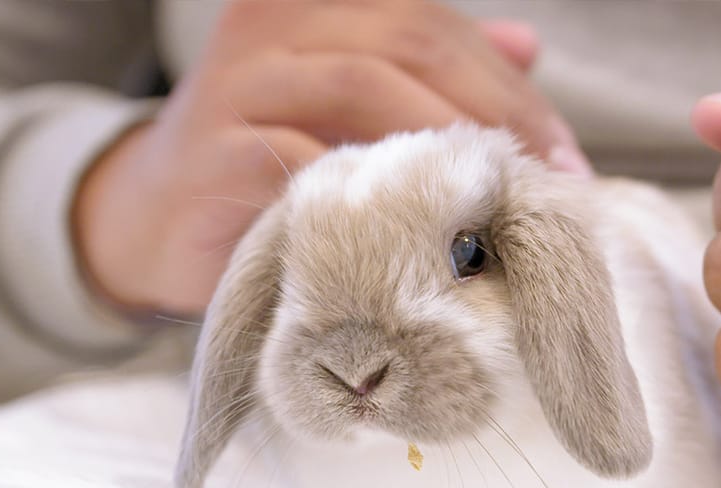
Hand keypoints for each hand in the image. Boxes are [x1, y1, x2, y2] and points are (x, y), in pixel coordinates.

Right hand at [74, 0, 585, 315]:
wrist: (155, 218)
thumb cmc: (275, 159)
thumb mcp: (357, 107)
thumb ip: (432, 72)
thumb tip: (529, 44)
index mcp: (317, 5)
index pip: (435, 24)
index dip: (508, 84)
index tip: (565, 155)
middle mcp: (275, 25)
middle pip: (409, 41)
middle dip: (491, 110)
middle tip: (547, 180)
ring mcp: (238, 82)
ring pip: (360, 85)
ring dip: (440, 145)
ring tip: (491, 200)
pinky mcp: (214, 152)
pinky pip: (304, 160)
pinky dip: (369, 194)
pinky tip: (417, 232)